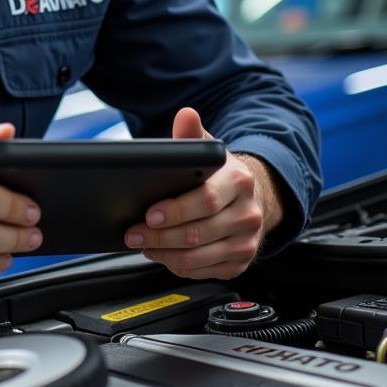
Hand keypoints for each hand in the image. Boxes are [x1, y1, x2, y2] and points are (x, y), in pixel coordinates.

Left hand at [123, 107, 283, 278]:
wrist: (253, 198)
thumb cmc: (221, 176)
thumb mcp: (209, 151)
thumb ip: (192, 134)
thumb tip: (186, 114)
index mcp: (239, 182)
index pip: (205, 200)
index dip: (174, 211)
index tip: (148, 214)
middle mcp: (248, 214)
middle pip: (198, 233)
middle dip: (159, 236)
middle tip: (133, 233)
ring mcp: (246, 242)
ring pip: (199, 257)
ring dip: (164, 254)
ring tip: (142, 244)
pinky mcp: (240, 262)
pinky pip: (203, 271)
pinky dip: (177, 266)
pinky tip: (162, 254)